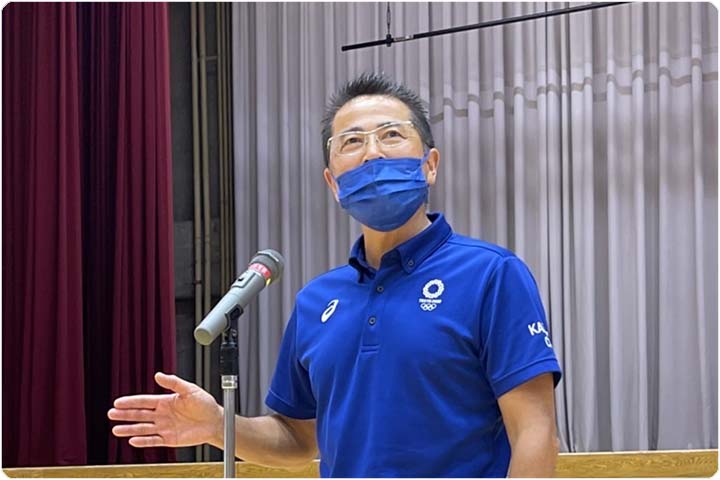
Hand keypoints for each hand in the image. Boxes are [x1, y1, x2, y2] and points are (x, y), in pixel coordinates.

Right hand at [108, 372, 222, 447]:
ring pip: (143, 428)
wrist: (215, 421)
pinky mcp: (170, 439)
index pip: (145, 401)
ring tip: (116, 429)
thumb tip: (158, 375)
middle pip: (140, 415)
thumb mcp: (190, 389)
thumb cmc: (205, 404)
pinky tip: (133, 440)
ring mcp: (165, 427)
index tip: (118, 402)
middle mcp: (163, 415)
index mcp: (166, 401)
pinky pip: (154, 440)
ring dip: (130, 429)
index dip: (131, 402)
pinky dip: (143, 441)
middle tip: (111, 413)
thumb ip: (174, 382)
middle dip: (125, 414)